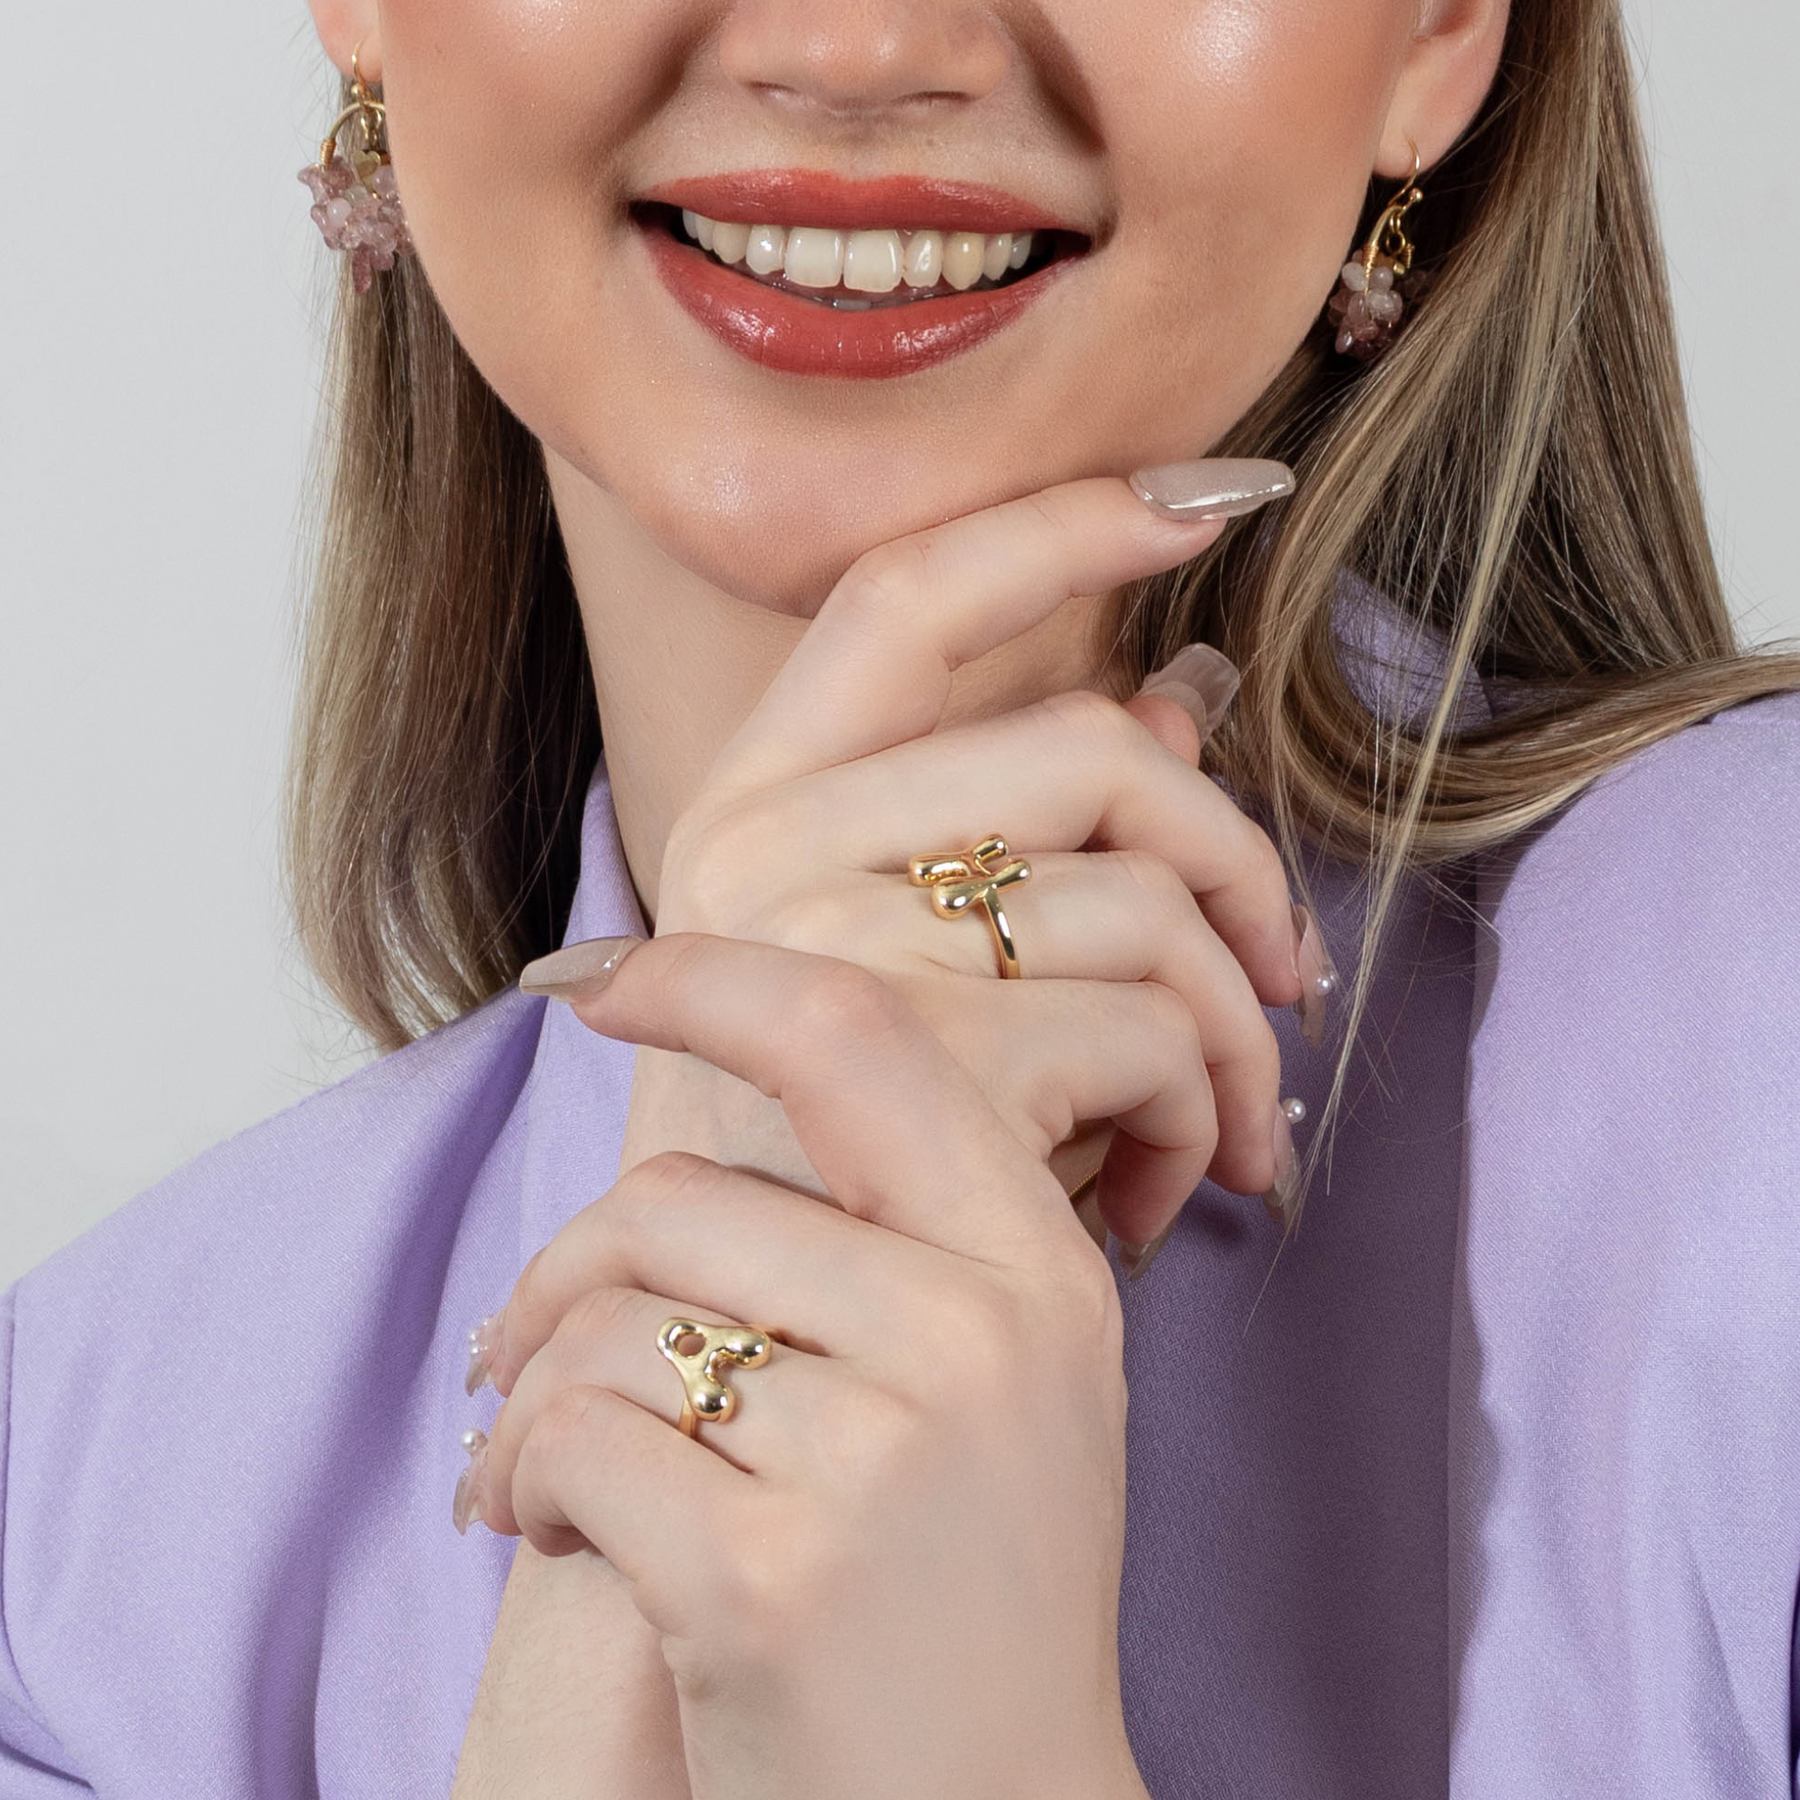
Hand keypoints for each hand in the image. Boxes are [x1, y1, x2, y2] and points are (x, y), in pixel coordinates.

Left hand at [471, 929, 1156, 1799]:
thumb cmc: (968, 1597)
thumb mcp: (997, 1382)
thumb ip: (894, 1231)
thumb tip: (706, 1080)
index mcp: (1036, 1269)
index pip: (854, 1041)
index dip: (706, 977)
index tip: (590, 975)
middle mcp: (977, 1338)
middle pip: (681, 1200)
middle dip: (567, 1272)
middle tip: (523, 1349)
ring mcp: (880, 1457)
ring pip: (611, 1317)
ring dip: (535, 1387)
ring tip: (546, 1465)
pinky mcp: (765, 1577)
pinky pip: (572, 1434)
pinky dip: (522, 1476)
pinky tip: (544, 1528)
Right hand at [629, 468, 1305, 1255]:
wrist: (734, 1384)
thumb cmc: (830, 1173)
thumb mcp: (913, 990)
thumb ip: (1031, 828)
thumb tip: (1187, 689)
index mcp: (755, 799)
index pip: (909, 590)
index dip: (1065, 520)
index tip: (1222, 493)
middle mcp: (763, 847)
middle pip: (1091, 747)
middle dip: (1234, 864)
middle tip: (1284, 976)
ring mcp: (820, 944)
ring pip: (1145, 899)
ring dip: (1235, 1028)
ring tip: (1224, 1130)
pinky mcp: (902, 1057)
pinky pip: (1148, 1027)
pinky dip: (1203, 1118)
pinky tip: (1161, 1193)